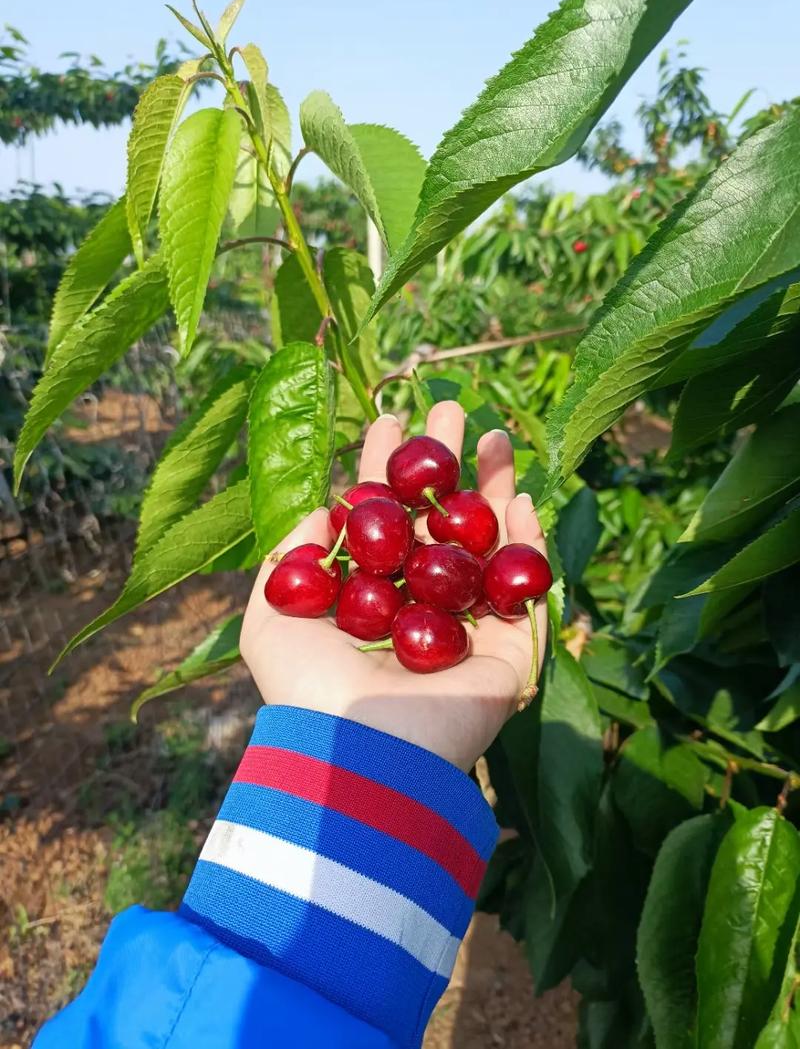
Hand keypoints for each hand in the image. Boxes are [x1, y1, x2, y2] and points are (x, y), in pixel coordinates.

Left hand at [239, 401, 548, 771]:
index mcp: (367, 594)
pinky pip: (525, 588)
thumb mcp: (271, 615)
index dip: (386, 468)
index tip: (390, 420)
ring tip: (494, 435)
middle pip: (438, 518)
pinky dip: (527, 544)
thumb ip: (290, 557)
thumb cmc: (306, 686)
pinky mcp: (508, 650)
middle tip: (452, 407)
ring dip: (493, 487)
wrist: (359, 752)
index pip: (382, 518)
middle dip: (445, 464)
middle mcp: (417, 604)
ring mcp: (466, 625)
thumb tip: (319, 509)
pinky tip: (521, 498)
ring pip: (486, 543)